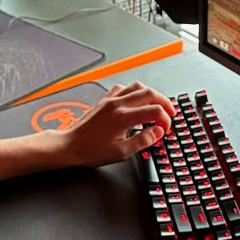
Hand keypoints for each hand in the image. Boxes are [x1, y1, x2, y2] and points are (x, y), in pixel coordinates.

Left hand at [56, 82, 175, 167]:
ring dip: (151, 94)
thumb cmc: (91, 150)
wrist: (70, 146)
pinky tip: (135, 102)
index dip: (165, 120)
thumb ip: (143, 141)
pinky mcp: (105, 100)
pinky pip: (123, 88)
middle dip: (164, 103)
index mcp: (123, 117)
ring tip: (156, 105)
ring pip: (137, 86)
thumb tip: (157, 132)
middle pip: (149, 93)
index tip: (165, 129)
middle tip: (169, 114)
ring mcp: (110, 100)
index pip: (154, 111)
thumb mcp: (121, 153)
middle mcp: (118, 104)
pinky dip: (134, 92)